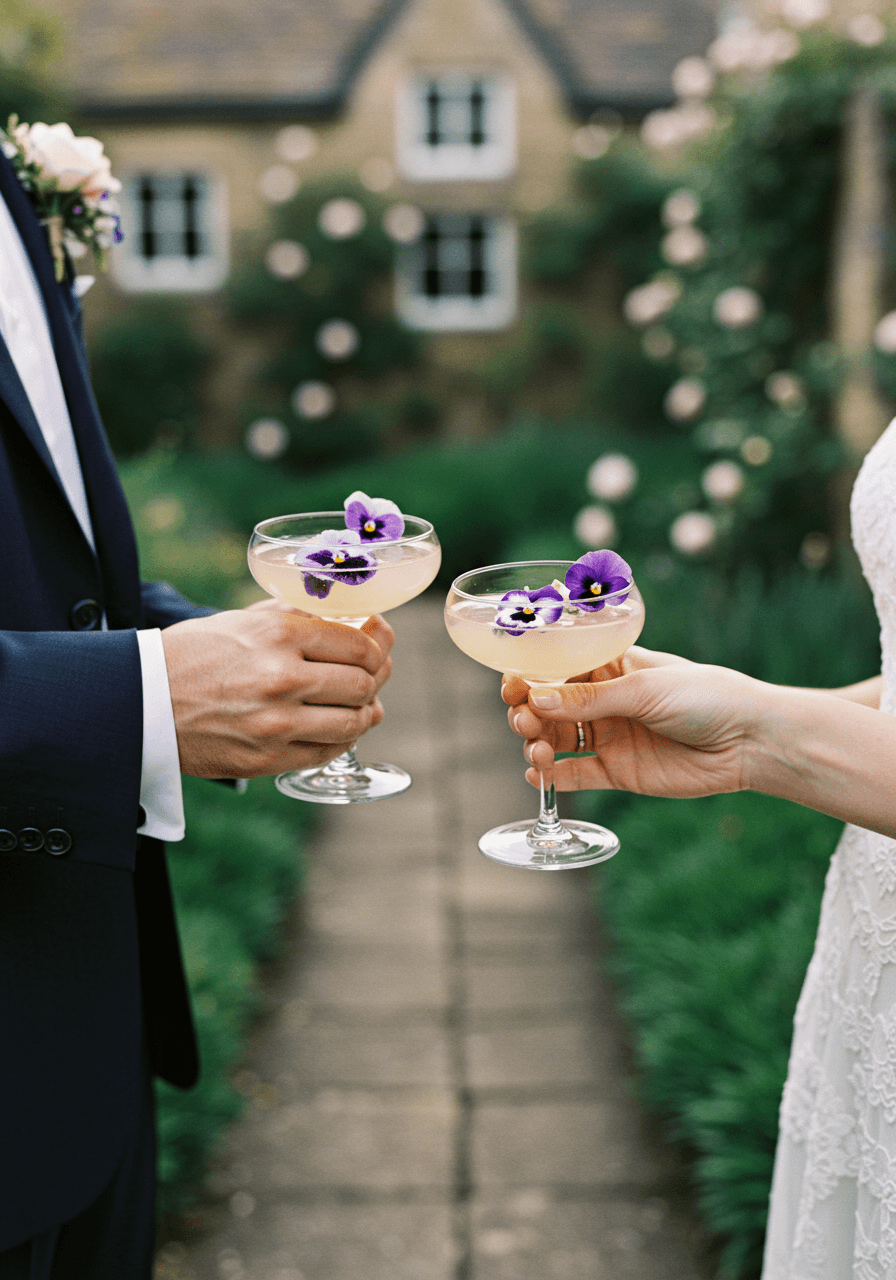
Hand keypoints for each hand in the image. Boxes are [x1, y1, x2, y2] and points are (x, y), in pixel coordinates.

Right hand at [161, 608, 394, 778]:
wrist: (140, 700)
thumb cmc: (193, 653)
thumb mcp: (244, 619)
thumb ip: (298, 618)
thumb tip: (353, 621)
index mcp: (278, 635)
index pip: (359, 645)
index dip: (378, 647)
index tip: (378, 646)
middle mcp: (281, 678)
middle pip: (363, 684)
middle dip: (375, 679)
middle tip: (374, 676)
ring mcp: (275, 724)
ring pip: (353, 722)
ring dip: (365, 714)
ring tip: (362, 706)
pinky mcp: (266, 759)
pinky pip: (326, 752)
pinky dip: (341, 740)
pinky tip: (338, 728)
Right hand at [502, 645, 760, 797]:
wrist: (749, 741)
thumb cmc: (706, 697)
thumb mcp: (644, 689)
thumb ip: (590, 698)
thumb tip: (536, 698)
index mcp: (612, 666)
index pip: (558, 668)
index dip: (530, 676)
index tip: (511, 686)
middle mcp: (605, 701)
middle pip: (549, 706)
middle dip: (528, 712)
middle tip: (523, 721)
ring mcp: (610, 737)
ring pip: (557, 740)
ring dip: (537, 743)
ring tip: (537, 751)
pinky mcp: (619, 772)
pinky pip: (577, 775)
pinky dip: (553, 777)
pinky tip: (537, 774)